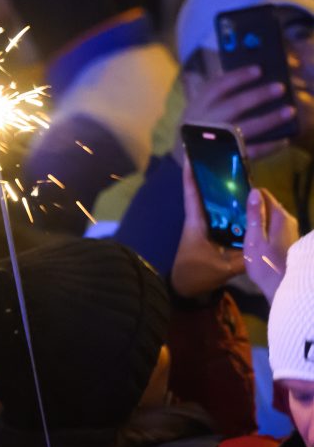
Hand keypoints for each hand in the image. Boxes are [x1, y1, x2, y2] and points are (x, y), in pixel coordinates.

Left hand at [171, 157, 245, 297]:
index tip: (189, 156)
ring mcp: (200, 228)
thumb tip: (263, 243)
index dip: (190, 175)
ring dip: (219, 191)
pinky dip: (225, 207)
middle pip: (202, 193)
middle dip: (210, 176)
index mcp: (196, 223)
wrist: (182, 290)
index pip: (191, 194)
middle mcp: (196, 221)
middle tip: (224, 160)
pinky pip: (216, 216)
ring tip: (235, 176)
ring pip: (210, 204)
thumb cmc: (196, 275)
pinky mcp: (205, 235)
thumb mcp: (223, 267)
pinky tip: (240, 202)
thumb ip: (244, 256)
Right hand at [177, 65, 293, 160]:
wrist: (181, 158)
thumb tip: (244, 75)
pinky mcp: (225, 159)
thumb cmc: (196, 126)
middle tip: (280, 88)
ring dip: (269, 120)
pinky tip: (283, 141)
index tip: (258, 70)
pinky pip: (249, 152)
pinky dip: (268, 147)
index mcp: (197, 107)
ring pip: (245, 129)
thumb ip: (214, 93)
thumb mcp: (197, 107)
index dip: (238, 77)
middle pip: (234, 106)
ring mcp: (215, 142)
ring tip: (288, 111)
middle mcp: (205, 123)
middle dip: (259, 96)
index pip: (216, 87)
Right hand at [244, 188, 299, 303]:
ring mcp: (290, 230)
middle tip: (232, 212)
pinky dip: (263, 227)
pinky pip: (273, 226)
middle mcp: (289, 219)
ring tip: (238, 223)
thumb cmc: (265, 263)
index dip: (249, 195)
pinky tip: (252, 235)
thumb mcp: (255, 239)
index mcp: (280, 216)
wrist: (282, 287)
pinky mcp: (289, 240)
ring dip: (258, 218)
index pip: (264, 194)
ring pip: (271, 216)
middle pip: (269, 205)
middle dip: (253, 206)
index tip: (233, 198)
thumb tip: (255, 191)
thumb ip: (255, 215)